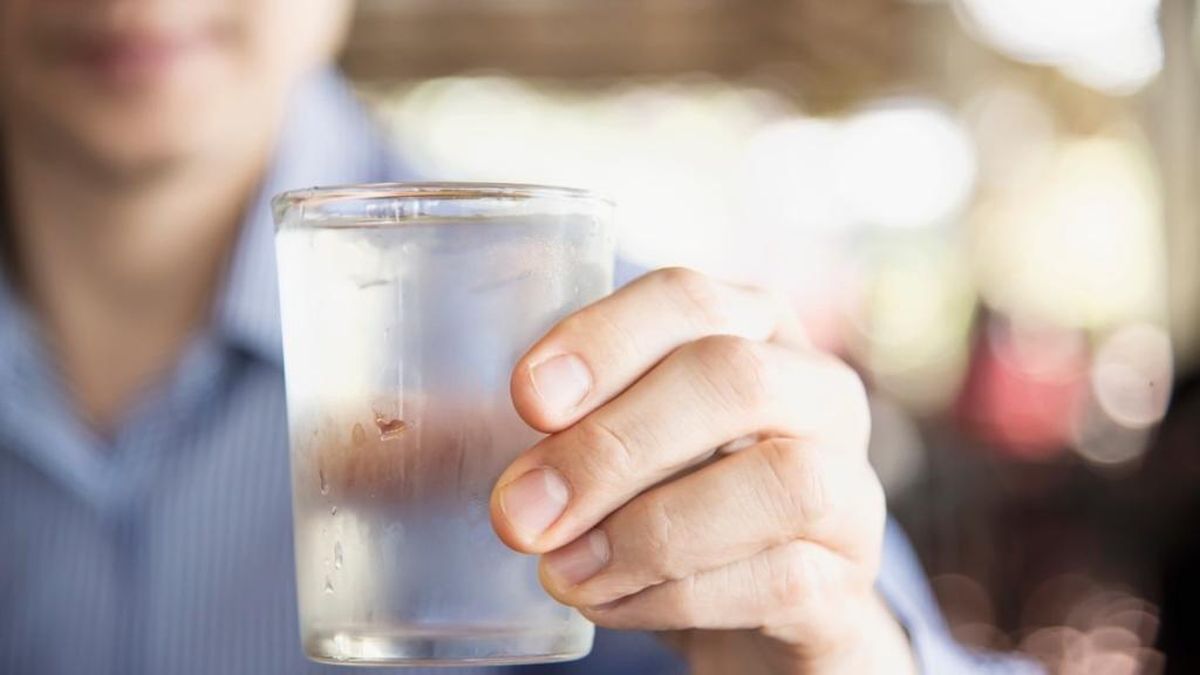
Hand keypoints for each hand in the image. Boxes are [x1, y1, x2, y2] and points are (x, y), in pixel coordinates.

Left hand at [490, 268, 915, 674]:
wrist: (760, 616)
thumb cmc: (665, 502)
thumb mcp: (609, 448)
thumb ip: (520, 431)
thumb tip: (371, 437)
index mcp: (752, 332)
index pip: (690, 297)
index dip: (606, 337)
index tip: (527, 399)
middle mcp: (817, 394)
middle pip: (733, 378)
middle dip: (613, 446)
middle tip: (520, 513)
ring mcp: (850, 490)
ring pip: (779, 481)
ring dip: (650, 530)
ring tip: (561, 573)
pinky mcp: (849, 585)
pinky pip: (784, 579)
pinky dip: (678, 597)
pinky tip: (610, 605)